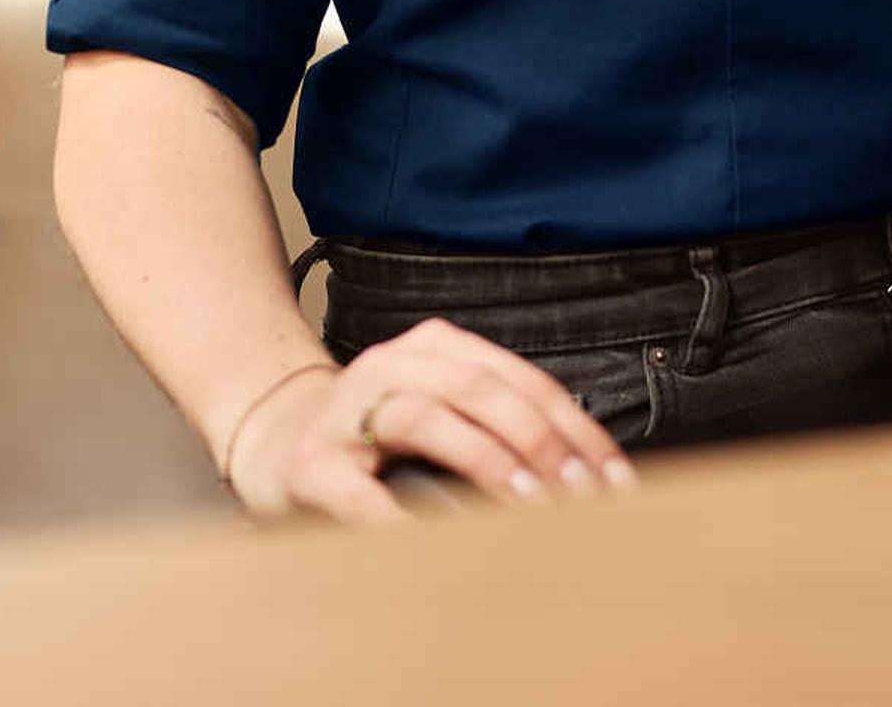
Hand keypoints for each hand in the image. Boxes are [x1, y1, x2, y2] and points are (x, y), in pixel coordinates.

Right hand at [223, 319, 641, 524]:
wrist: (276, 445)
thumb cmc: (379, 440)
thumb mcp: (444, 412)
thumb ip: (501, 426)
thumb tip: (591, 476)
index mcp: (434, 349)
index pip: (521, 380)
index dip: (575, 429)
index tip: (615, 479)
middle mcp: (390, 365)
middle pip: (479, 389)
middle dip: (540, 442)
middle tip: (582, 495)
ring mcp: (348, 411)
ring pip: (425, 417)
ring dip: (486, 460)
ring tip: (530, 503)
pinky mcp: (315, 466)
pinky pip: (364, 493)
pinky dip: (406, 518)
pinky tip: (442, 541)